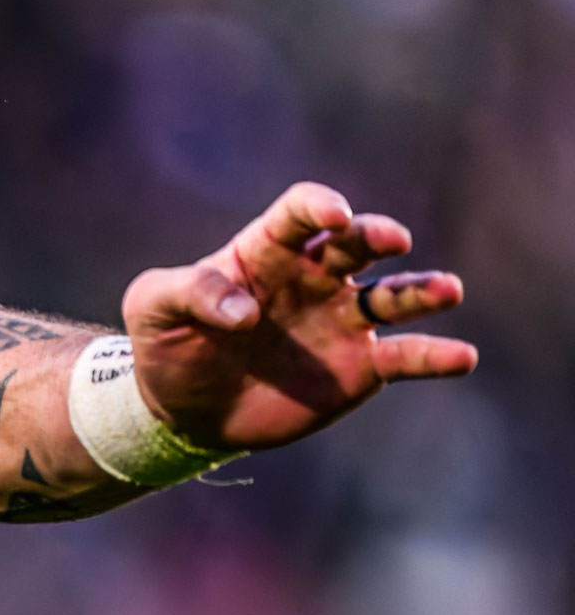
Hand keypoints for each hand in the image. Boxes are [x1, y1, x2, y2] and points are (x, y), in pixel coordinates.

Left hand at [122, 182, 476, 449]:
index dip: (319, 205)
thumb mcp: (152, 307)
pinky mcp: (360, 367)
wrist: (181, 409)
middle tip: (392, 240)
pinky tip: (461, 356)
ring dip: (422, 290)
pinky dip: (435, 355)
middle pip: (356, 244)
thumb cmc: (165, 343)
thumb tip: (244, 315)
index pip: (300, 214)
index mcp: (267, 251)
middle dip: (376, 235)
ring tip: (447, 290)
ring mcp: (342, 320)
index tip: (333, 214)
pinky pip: (404, 356)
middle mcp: (315, 277)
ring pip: (393, 296)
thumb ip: (190, 293)